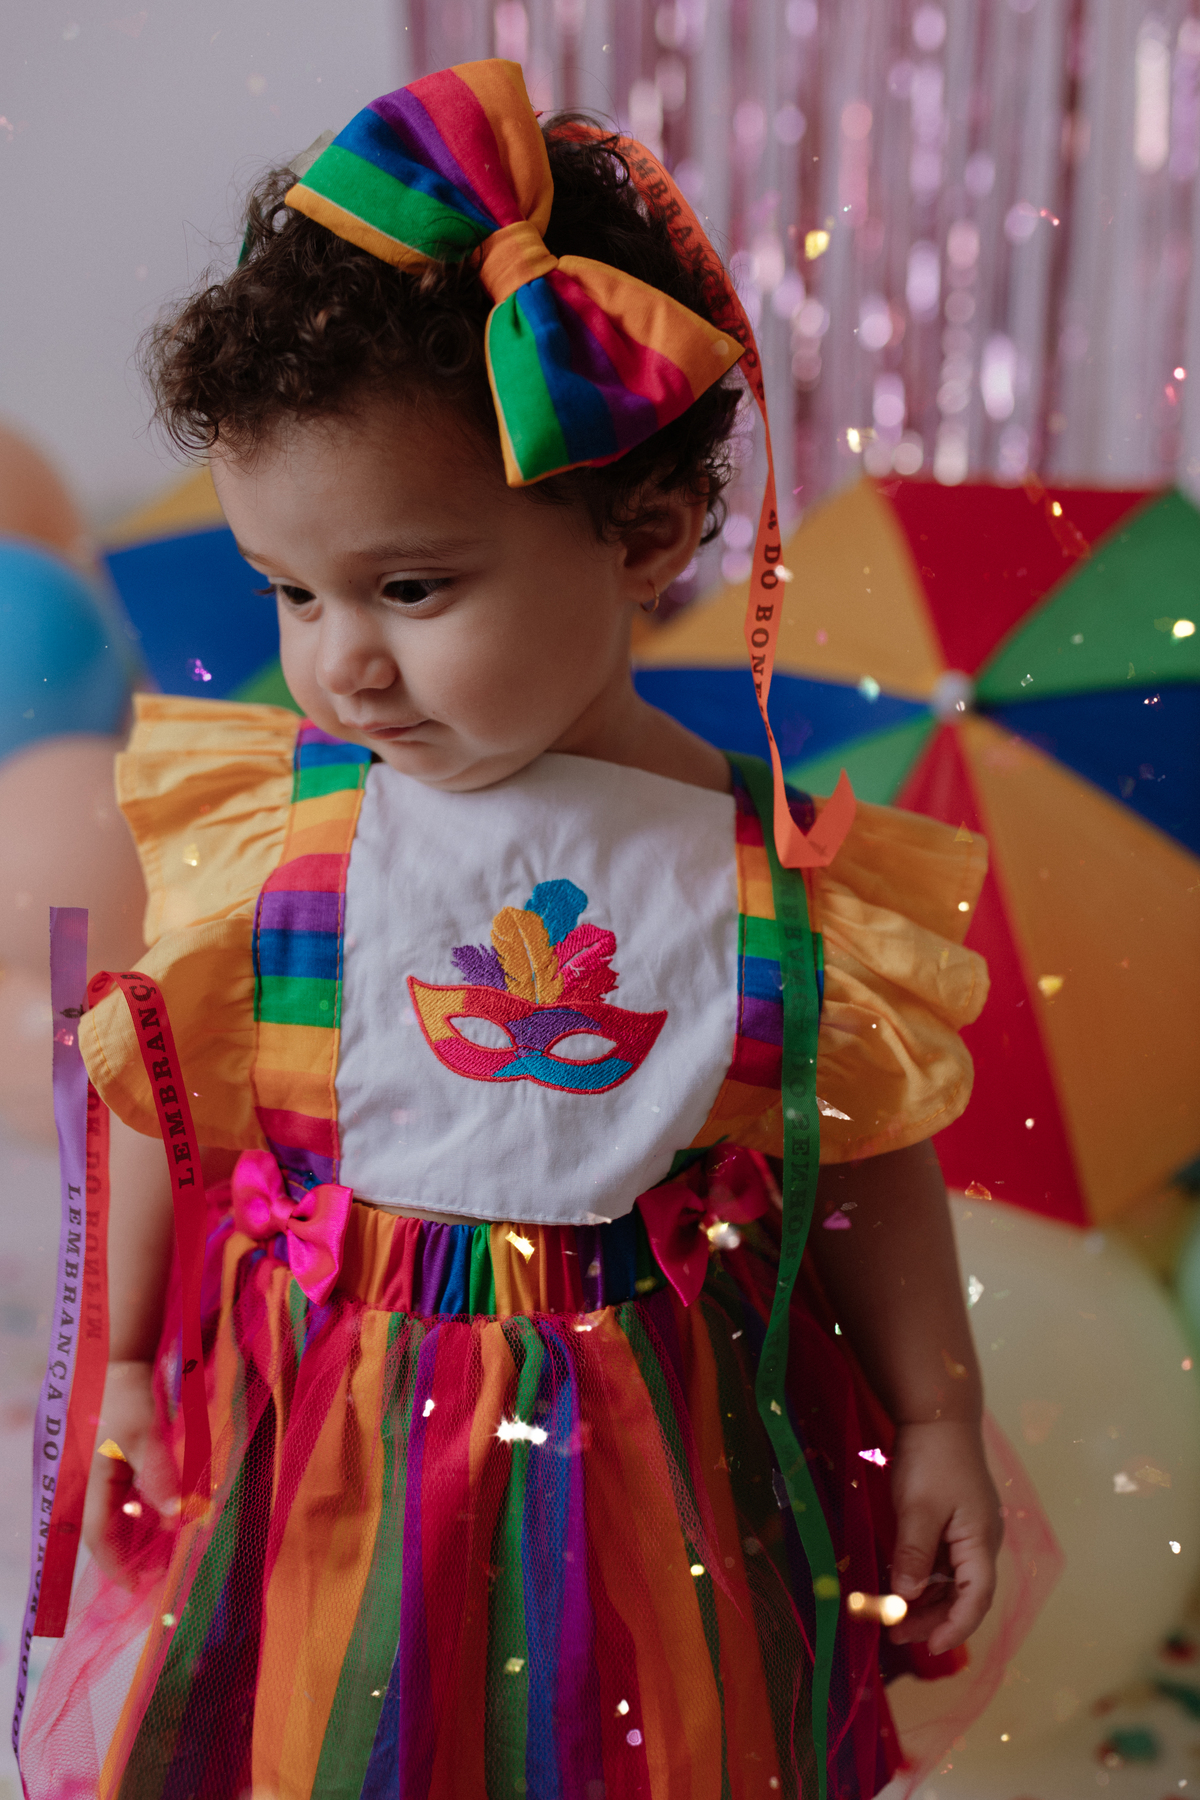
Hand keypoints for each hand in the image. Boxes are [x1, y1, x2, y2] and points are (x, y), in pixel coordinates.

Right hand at [83, 1360, 178, 1581]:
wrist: (120, 1364)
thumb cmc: (128, 1399)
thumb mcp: (148, 1437)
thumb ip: (159, 1478)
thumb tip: (175, 1517)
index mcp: (92, 1483)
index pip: (99, 1537)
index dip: (116, 1565)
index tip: (137, 1586)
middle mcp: (91, 1484)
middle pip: (106, 1531)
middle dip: (129, 1555)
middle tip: (158, 1571)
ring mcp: (100, 1475)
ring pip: (116, 1516)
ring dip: (137, 1534)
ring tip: (164, 1548)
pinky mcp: (112, 1464)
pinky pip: (123, 1498)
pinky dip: (141, 1511)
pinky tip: (162, 1516)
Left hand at [885, 1418, 1000, 1655]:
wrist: (937, 1413)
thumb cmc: (931, 1458)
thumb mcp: (918, 1508)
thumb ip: (914, 1554)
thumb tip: (906, 1597)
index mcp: (981, 1540)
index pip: (976, 1599)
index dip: (955, 1628)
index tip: (930, 1649)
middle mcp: (981, 1540)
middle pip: (964, 1594)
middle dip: (933, 1619)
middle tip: (897, 1635)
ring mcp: (968, 1530)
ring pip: (951, 1579)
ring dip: (925, 1600)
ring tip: (893, 1617)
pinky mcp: (954, 1520)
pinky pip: (942, 1560)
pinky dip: (923, 1576)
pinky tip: (900, 1584)